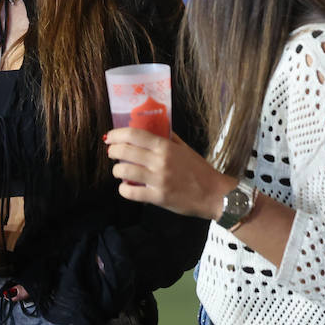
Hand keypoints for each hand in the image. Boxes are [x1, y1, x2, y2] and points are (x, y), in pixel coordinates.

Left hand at [105, 128, 221, 219]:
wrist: (214, 194)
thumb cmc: (200, 170)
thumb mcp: (185, 149)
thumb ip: (169, 138)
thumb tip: (155, 126)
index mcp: (166, 147)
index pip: (134, 135)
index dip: (117, 134)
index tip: (110, 136)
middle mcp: (160, 161)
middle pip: (125, 151)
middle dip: (113, 151)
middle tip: (112, 153)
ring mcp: (158, 180)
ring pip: (124, 171)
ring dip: (117, 170)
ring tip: (120, 171)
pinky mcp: (158, 197)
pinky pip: (131, 193)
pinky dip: (124, 189)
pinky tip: (126, 187)